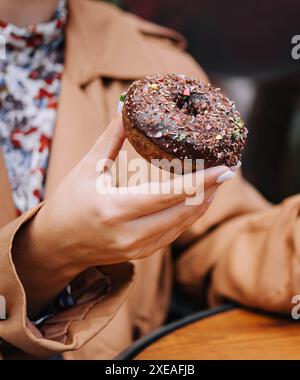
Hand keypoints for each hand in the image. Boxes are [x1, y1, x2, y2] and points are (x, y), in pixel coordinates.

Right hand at [13, 115, 232, 315]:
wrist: (56, 244)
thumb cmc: (68, 203)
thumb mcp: (88, 169)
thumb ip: (110, 139)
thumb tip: (126, 109)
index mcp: (114, 209)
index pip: (168, 195)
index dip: (200, 182)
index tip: (226, 169)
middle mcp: (129, 234)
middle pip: (183, 212)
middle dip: (209, 191)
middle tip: (227, 170)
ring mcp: (136, 248)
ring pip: (182, 225)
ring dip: (202, 204)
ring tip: (216, 182)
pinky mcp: (141, 254)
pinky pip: (173, 234)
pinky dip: (188, 216)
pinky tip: (196, 201)